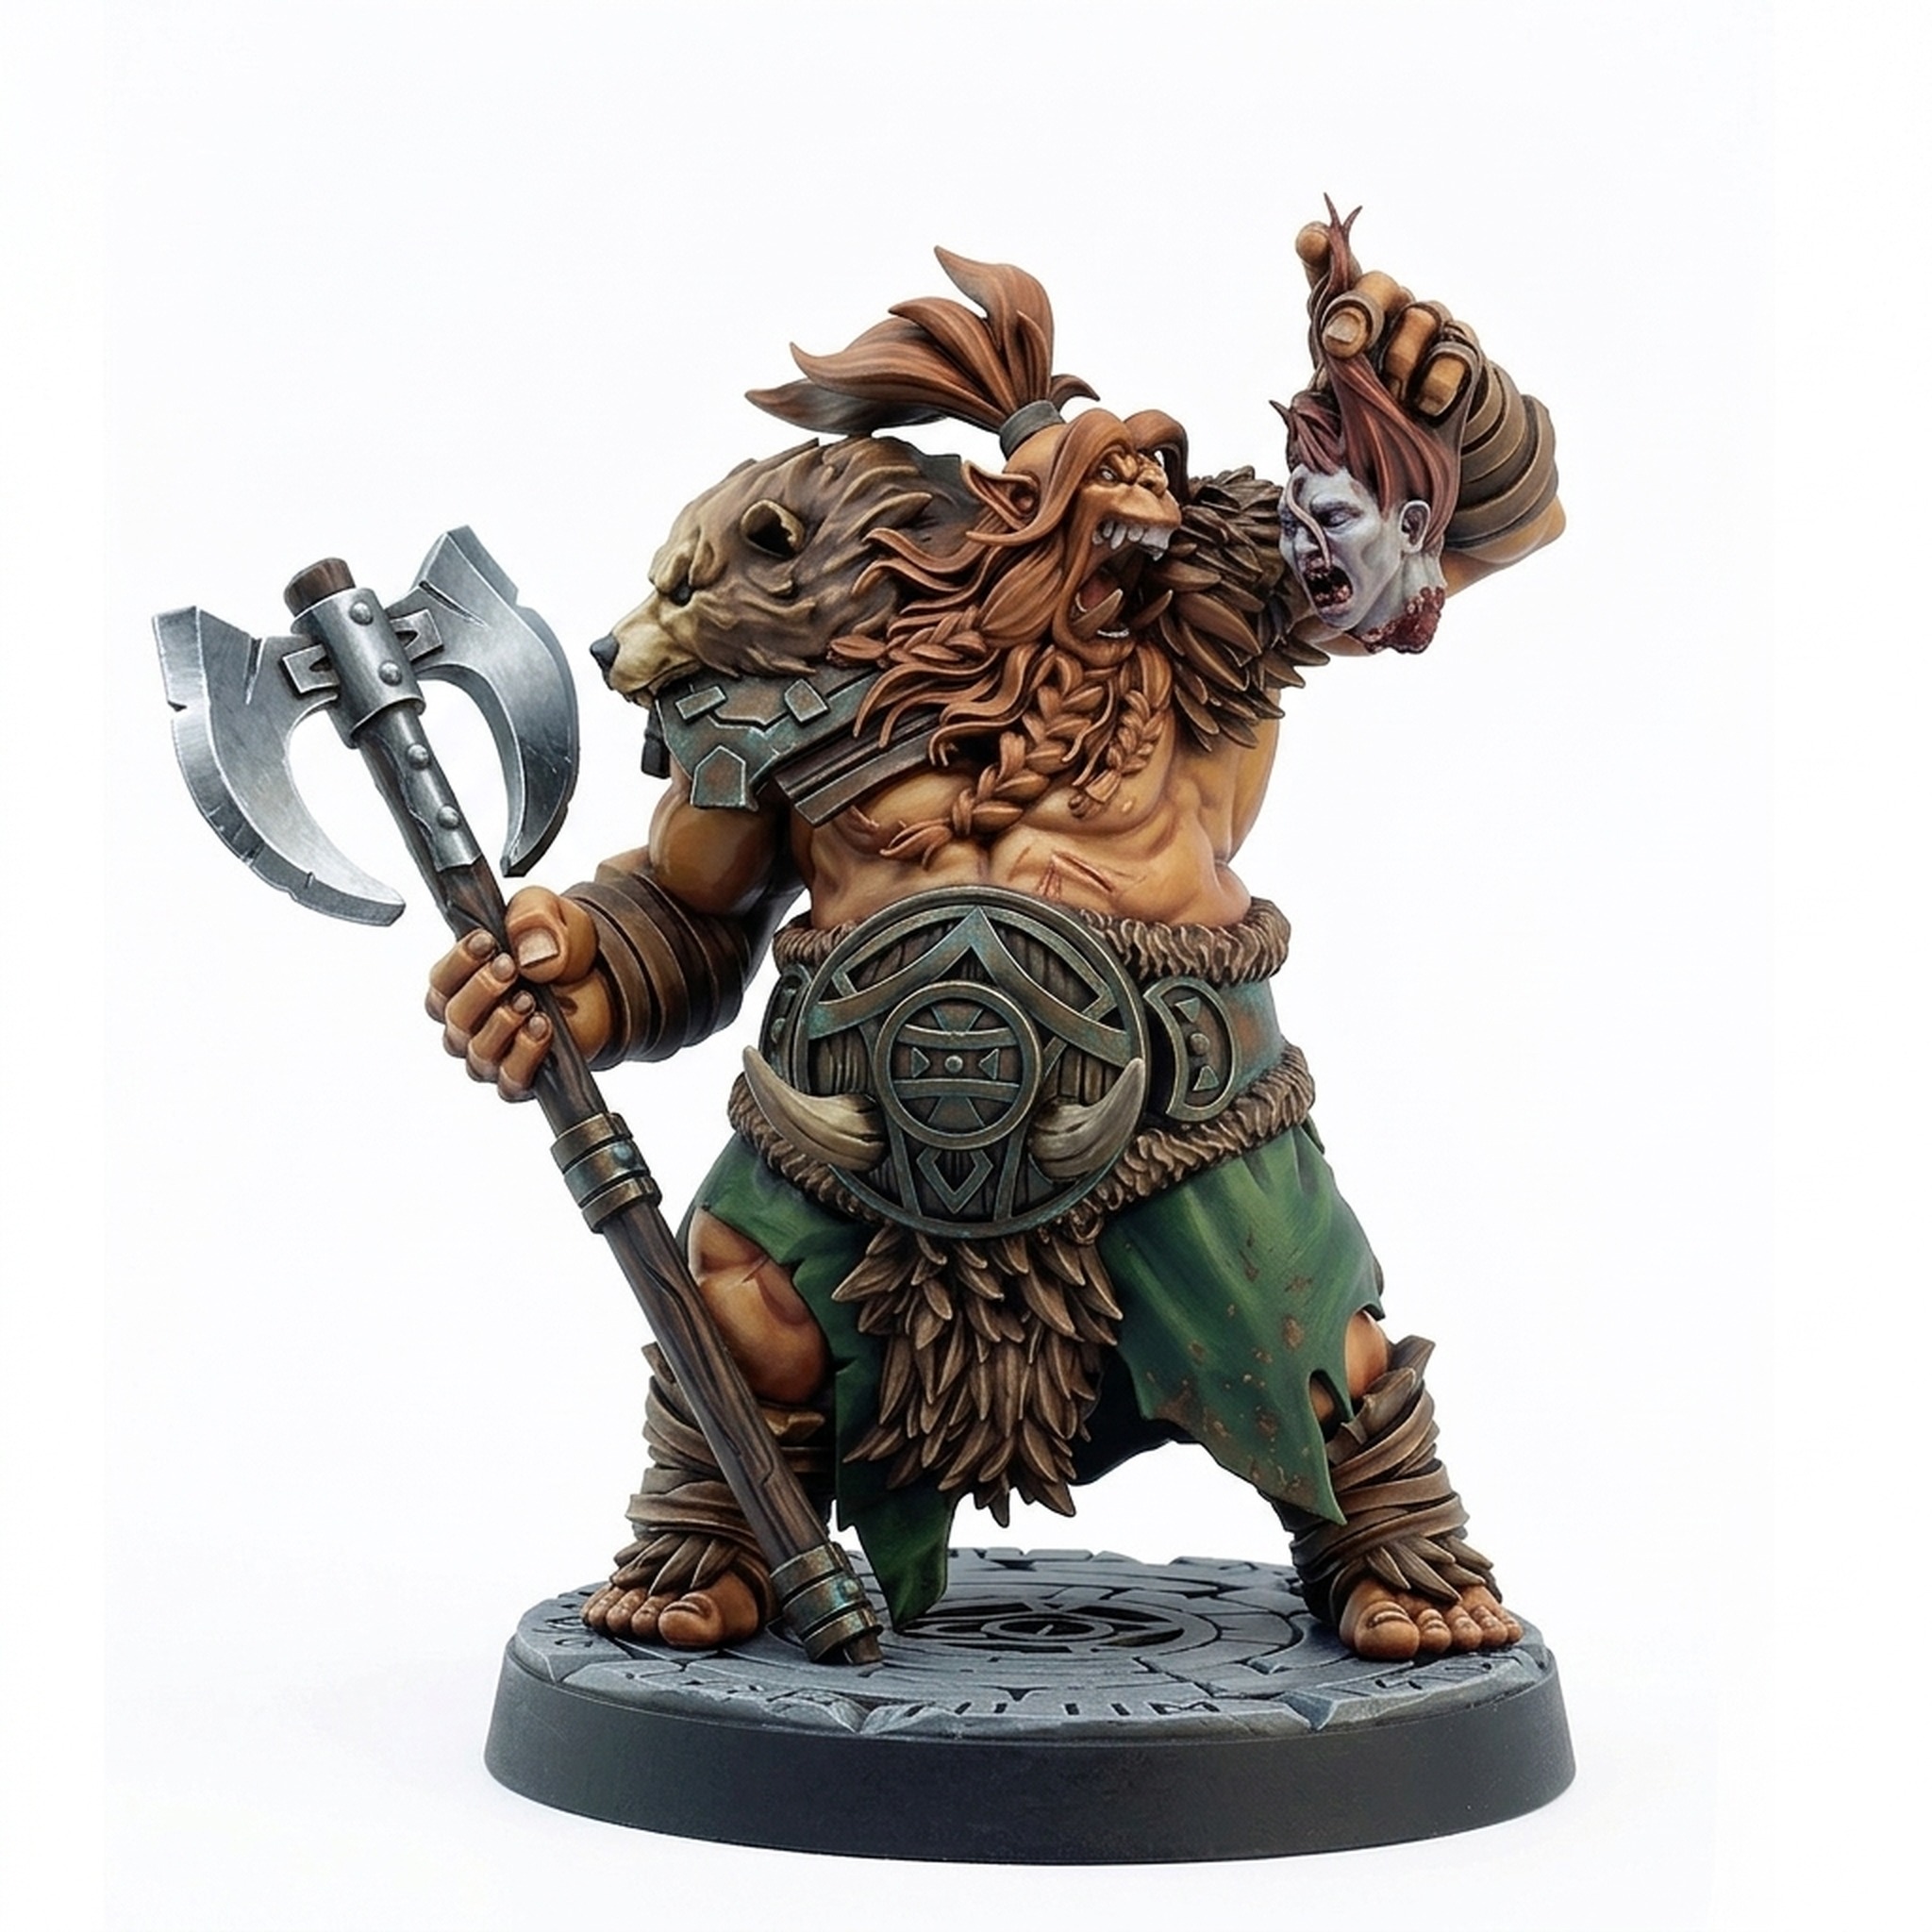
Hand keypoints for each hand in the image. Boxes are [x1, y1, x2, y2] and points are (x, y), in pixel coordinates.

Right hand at [425, 887, 611, 1098]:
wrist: (602, 979)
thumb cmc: (559, 946)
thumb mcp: (548, 911)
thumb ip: (533, 917)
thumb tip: (530, 954)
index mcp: (462, 984)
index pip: (440, 983)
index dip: (458, 963)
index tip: (486, 941)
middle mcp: (470, 1025)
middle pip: (455, 1017)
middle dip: (482, 988)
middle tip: (509, 967)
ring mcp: (493, 1055)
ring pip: (479, 1051)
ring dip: (504, 1022)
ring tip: (530, 999)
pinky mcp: (522, 1077)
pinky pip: (510, 1081)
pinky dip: (525, 1054)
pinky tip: (541, 1027)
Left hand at [1294, 221, 1479, 420]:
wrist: (1431, 430)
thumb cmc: (1372, 404)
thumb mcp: (1340, 399)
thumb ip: (1329, 386)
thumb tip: (1326, 383)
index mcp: (1348, 312)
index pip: (1331, 274)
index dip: (1320, 251)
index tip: (1310, 240)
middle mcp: (1390, 305)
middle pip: (1375, 285)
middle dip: (1355, 312)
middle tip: (1340, 344)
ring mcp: (1429, 323)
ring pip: (1419, 318)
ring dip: (1400, 358)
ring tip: (1391, 394)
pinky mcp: (1463, 350)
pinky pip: (1453, 355)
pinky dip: (1436, 383)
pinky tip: (1424, 406)